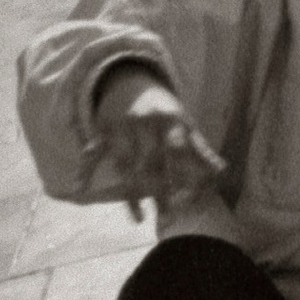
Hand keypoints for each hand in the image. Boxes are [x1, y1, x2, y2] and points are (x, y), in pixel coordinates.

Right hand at [90, 74, 223, 220]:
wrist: (128, 79)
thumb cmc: (163, 110)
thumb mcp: (184, 123)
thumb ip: (200, 148)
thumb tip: (221, 169)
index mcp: (169, 120)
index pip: (177, 150)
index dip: (182, 173)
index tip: (189, 200)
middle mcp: (143, 122)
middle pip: (151, 161)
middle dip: (159, 191)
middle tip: (168, 219)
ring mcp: (120, 126)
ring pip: (124, 163)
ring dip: (130, 192)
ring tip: (139, 219)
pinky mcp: (102, 130)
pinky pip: (92, 152)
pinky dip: (84, 171)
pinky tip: (79, 190)